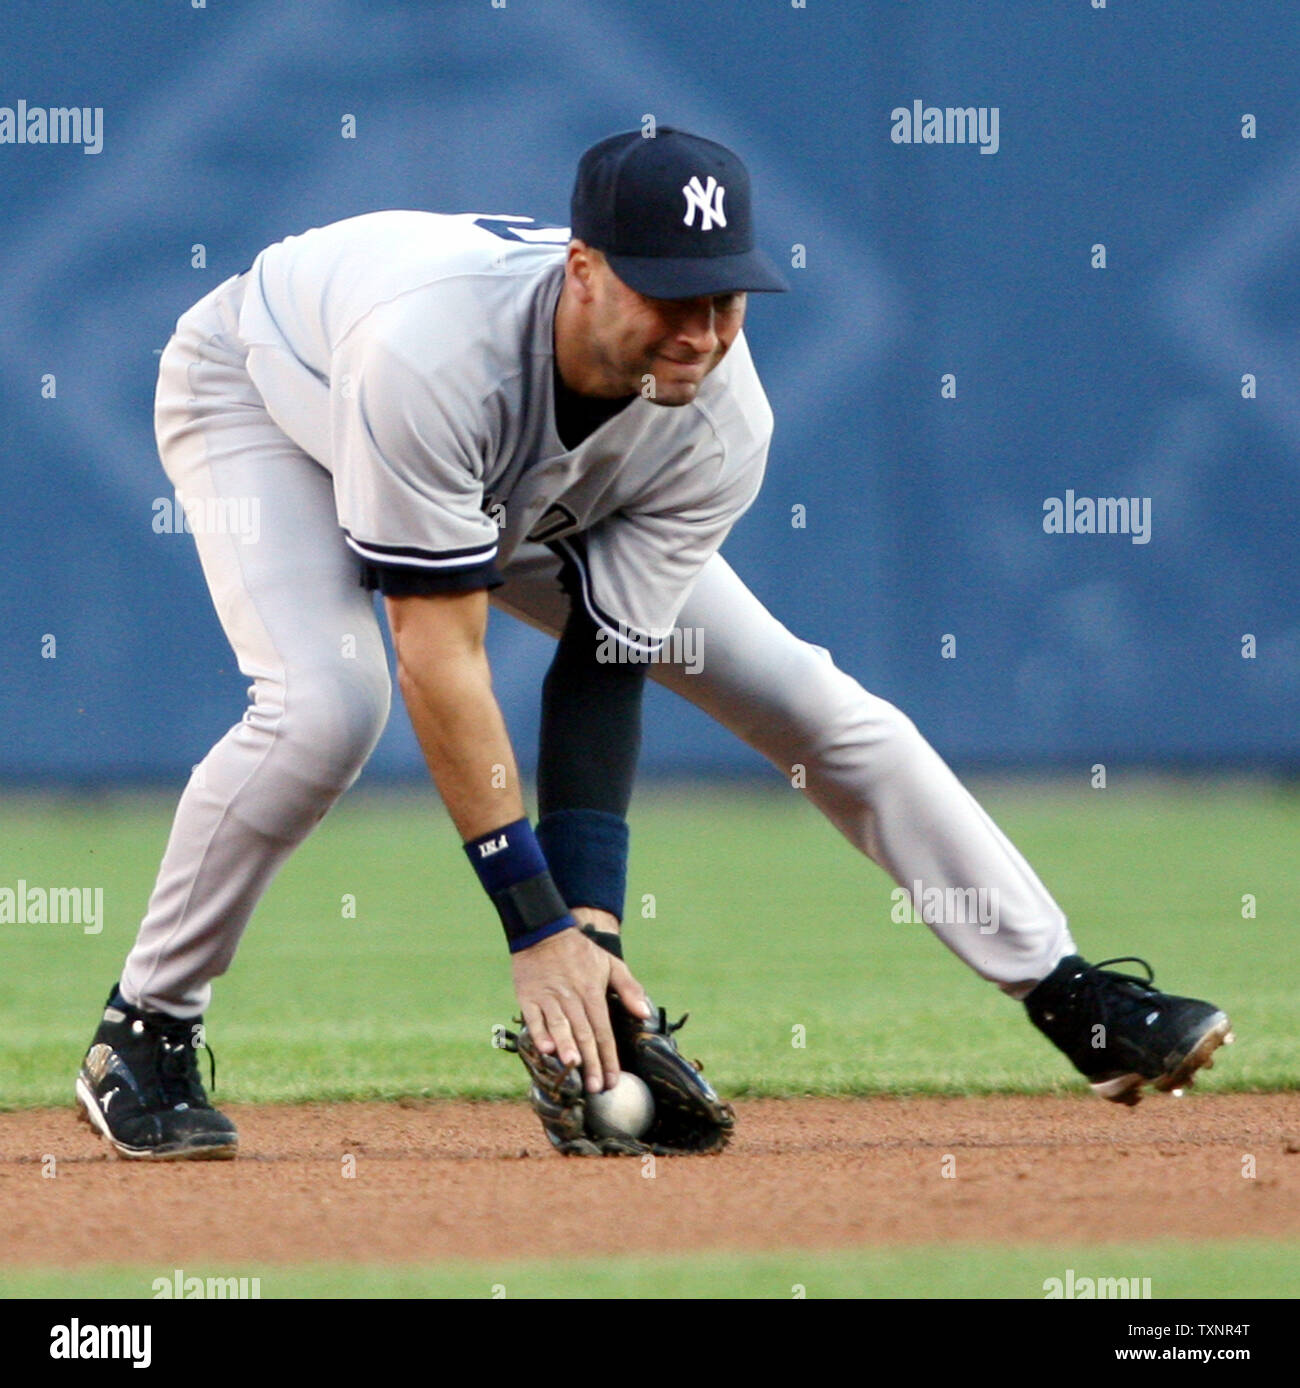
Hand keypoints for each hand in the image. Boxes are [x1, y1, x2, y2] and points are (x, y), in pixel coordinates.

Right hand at [511, 927, 649, 1092]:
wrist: (544, 932)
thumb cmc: (581, 952)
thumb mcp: (610, 964)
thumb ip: (629, 989)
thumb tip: (644, 1015)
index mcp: (593, 993)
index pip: (604, 1031)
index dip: (609, 1057)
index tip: (613, 1080)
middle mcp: (572, 997)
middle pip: (584, 1034)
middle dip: (591, 1062)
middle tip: (595, 1088)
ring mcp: (549, 997)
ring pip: (560, 1026)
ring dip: (567, 1047)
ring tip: (574, 1068)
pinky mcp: (529, 997)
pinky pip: (534, 1019)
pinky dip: (540, 1034)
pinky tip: (546, 1049)